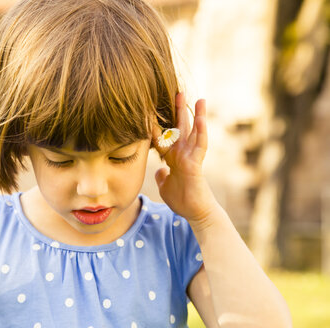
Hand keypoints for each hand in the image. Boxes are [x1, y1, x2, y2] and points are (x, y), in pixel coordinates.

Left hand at [152, 93, 217, 223]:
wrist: (194, 213)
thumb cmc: (182, 200)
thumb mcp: (165, 185)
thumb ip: (163, 175)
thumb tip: (160, 170)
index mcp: (174, 157)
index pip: (164, 136)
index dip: (158, 124)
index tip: (151, 109)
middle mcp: (183, 153)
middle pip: (180, 128)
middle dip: (178, 110)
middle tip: (177, 92)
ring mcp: (191, 157)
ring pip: (194, 132)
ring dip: (196, 115)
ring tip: (198, 97)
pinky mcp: (197, 163)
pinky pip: (200, 145)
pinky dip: (201, 131)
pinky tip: (202, 118)